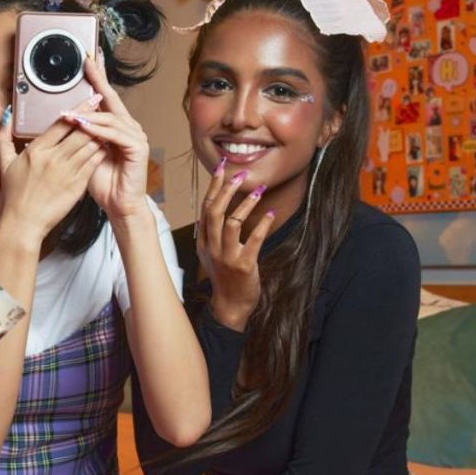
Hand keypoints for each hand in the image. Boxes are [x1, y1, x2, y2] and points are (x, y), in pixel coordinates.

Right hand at [0, 97, 106, 239]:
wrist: (24, 223)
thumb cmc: (14, 195)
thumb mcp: (4, 165)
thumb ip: (3, 140)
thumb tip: (5, 120)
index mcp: (36, 150)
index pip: (62, 123)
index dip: (78, 109)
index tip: (89, 99)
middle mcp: (53, 158)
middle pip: (79, 131)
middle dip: (94, 116)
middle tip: (104, 106)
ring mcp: (67, 172)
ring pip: (90, 145)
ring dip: (99, 134)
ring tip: (107, 126)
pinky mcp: (77, 185)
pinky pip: (93, 163)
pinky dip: (100, 152)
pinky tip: (105, 147)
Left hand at [64, 49, 149, 219]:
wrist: (119, 204)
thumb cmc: (102, 182)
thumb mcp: (82, 154)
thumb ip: (77, 135)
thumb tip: (61, 118)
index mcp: (114, 126)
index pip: (104, 98)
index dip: (97, 78)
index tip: (88, 60)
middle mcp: (127, 126)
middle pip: (111, 99)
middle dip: (99, 79)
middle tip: (88, 61)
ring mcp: (135, 136)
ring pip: (110, 117)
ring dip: (89, 113)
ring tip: (70, 111)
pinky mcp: (138, 148)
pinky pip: (116, 135)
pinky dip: (99, 131)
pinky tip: (85, 128)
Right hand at [197, 164, 275, 330]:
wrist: (229, 306)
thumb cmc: (225, 278)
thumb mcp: (213, 254)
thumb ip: (214, 233)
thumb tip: (220, 208)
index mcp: (204, 242)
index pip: (206, 208)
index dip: (214, 187)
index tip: (222, 168)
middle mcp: (212, 247)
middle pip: (215, 211)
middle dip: (227, 189)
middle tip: (241, 174)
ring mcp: (227, 257)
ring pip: (231, 223)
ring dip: (245, 204)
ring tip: (258, 190)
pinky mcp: (244, 266)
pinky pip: (253, 240)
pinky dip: (262, 225)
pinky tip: (271, 215)